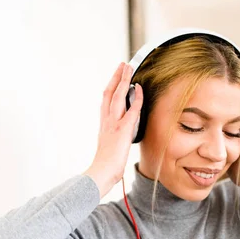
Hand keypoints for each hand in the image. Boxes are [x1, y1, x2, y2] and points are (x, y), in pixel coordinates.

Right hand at [84, 62, 142, 198]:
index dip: (111, 88)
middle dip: (116, 78)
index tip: (116, 78)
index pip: (105, 101)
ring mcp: (113, 124)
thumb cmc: (105, 166)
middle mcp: (106, 121)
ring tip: (128, 68)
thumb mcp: (109, 148)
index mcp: (103, 125)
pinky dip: (135, 98)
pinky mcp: (122, 130)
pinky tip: (139, 88)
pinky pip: (130, 110)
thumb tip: (118, 139)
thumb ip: (113, 139)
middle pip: (109, 93)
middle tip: (122, 65)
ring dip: (123, 81)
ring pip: (117, 96)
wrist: (101, 173)